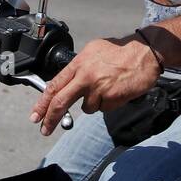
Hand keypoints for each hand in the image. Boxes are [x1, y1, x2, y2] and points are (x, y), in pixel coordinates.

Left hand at [30, 35, 161, 135]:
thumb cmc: (120, 51)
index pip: (55, 85)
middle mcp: (85, 76)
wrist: (145, 52)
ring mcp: (98, 88)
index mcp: (79, 64)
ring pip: (88, 108)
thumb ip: (79, 68)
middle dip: (50, 118)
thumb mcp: (93, 52)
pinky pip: (104, 109)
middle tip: (45, 129)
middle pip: (61, 102)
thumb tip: (67, 84)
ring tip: (108, 88)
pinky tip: (116, 90)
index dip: (42, 103)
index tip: (35, 115)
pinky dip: (109, 103)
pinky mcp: (112, 98)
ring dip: (95, 103)